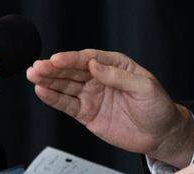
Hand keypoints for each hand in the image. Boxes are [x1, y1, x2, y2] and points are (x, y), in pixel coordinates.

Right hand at [26, 49, 193, 165]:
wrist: (159, 133)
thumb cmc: (157, 106)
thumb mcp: (145, 87)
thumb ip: (119, 76)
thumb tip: (95, 65)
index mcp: (117, 66)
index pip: (91, 58)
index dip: (74, 58)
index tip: (58, 59)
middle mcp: (102, 78)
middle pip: (74, 70)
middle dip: (55, 68)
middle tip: (38, 66)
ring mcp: (93, 95)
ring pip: (66, 85)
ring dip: (49, 80)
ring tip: (33, 75)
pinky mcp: (87, 113)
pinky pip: (67, 104)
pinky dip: (53, 98)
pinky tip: (41, 91)